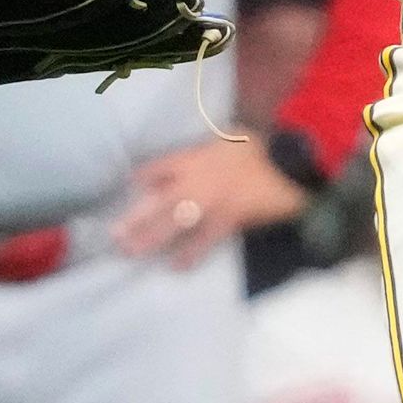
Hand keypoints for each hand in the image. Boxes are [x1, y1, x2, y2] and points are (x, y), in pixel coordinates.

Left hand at [115, 133, 311, 264]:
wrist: (288, 165)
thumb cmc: (261, 148)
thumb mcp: (229, 136)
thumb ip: (208, 147)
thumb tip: (200, 154)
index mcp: (195, 158)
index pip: (160, 168)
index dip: (144, 177)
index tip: (131, 184)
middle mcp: (195, 183)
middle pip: (158, 202)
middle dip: (136, 218)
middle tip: (115, 234)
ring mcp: (209, 204)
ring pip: (174, 224)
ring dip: (152, 238)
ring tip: (132, 251)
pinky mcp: (227, 221)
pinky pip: (204, 241)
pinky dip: (190, 254)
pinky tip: (176, 267)